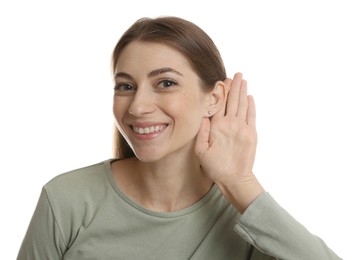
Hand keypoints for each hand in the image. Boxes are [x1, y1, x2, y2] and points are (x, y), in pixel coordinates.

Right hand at [195, 72, 263, 212]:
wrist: (235, 178)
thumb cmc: (216, 167)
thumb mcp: (200, 151)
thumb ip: (201, 132)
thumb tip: (204, 116)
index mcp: (216, 127)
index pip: (219, 104)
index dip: (222, 90)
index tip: (224, 80)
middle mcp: (230, 124)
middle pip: (233, 100)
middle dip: (235, 86)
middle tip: (237, 74)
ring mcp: (243, 128)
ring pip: (242, 105)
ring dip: (243, 91)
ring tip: (243, 80)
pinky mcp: (252, 134)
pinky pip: (251, 115)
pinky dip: (251, 105)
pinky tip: (250, 97)